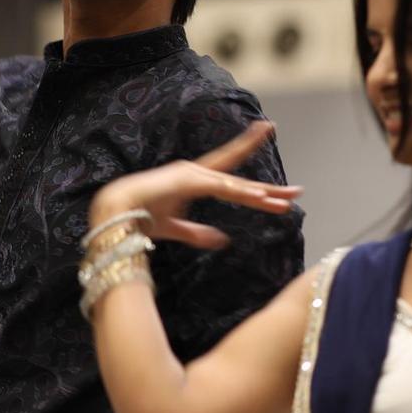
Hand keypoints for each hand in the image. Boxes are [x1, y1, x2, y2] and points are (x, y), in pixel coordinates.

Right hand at [90, 121, 301, 249]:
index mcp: (194, 182)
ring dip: (259, 195)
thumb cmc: (138, 218)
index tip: (274, 172)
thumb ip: (197, 234)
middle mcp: (196, 174)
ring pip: (234, 186)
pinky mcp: (186, 180)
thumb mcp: (174, 229)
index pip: (231, 176)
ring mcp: (192, 175)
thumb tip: (223, 240)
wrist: (113, 214)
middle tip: (298, 192)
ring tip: (286, 201)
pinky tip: (258, 197)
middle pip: (240, 182)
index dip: (253, 173)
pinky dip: (238, 192)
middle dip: (269, 189)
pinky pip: (219, 188)